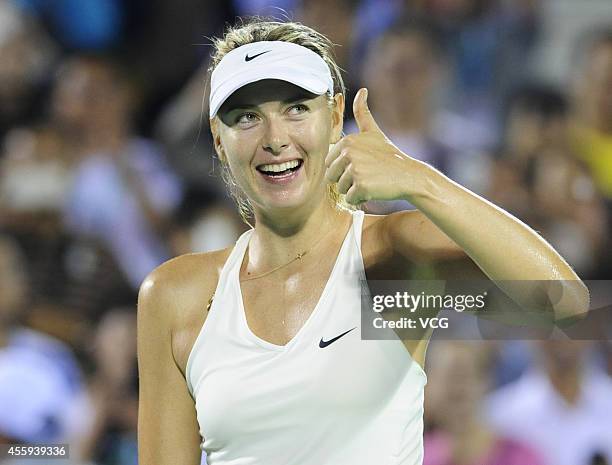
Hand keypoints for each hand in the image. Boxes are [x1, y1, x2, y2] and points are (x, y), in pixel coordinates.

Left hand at [325, 88, 422, 204]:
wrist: (409, 175)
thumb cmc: (389, 156)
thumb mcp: (374, 132)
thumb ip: (362, 112)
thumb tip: (361, 90)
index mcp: (347, 141)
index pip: (329, 164)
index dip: (344, 169)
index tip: (362, 165)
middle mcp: (348, 153)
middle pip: (331, 177)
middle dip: (346, 181)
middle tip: (367, 175)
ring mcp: (354, 169)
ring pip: (341, 189)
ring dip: (354, 190)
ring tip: (371, 181)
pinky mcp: (361, 186)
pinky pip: (350, 199)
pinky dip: (360, 199)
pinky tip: (374, 190)